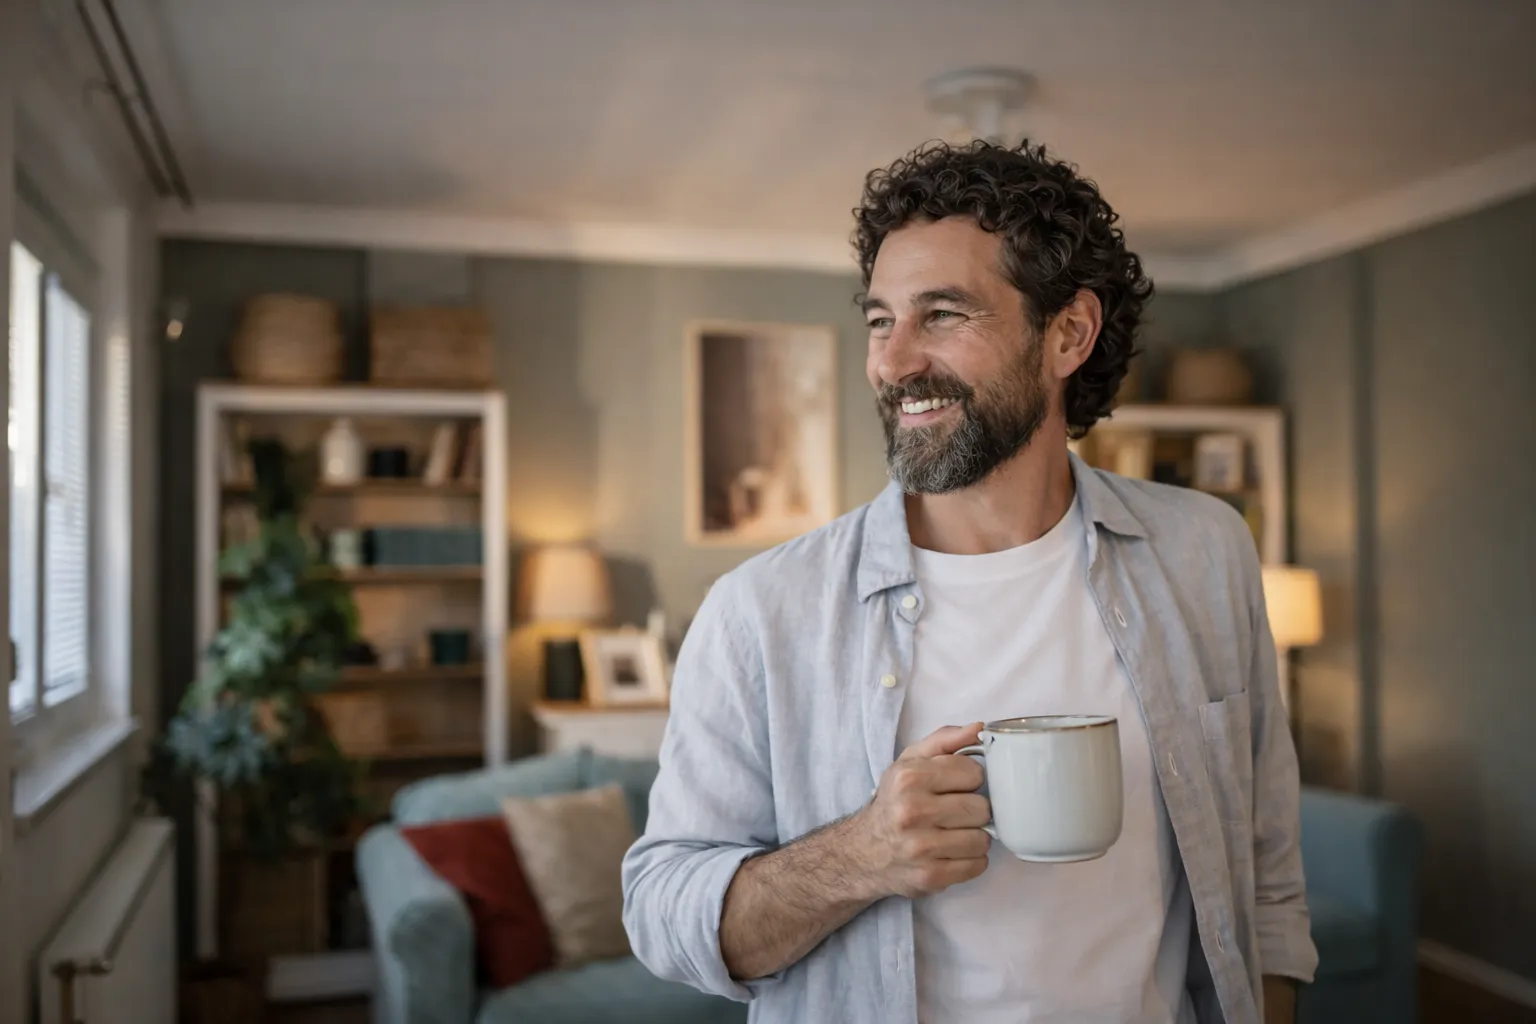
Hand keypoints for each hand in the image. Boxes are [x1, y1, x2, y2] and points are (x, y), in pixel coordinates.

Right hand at [847, 723, 991, 898]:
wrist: (862, 852)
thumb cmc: (893, 802)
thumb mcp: (909, 762)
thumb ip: (944, 740)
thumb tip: (979, 729)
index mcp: (909, 778)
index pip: (973, 772)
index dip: (969, 779)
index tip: (956, 786)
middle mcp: (912, 812)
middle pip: (981, 808)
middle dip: (973, 809)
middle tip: (955, 812)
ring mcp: (921, 848)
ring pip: (982, 839)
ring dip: (974, 836)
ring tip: (954, 833)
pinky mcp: (930, 877)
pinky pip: (977, 866)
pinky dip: (971, 860)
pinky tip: (952, 852)